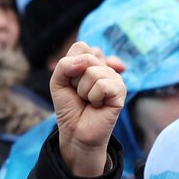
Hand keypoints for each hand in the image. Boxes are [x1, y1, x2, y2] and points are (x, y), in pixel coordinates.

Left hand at [51, 41, 124, 176]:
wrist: (75, 131)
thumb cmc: (69, 106)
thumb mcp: (57, 82)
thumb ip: (64, 65)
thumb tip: (84, 61)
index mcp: (93, 61)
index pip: (81, 47)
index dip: (69, 66)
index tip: (72, 82)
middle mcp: (106, 67)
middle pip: (87, 58)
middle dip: (75, 79)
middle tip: (80, 94)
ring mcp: (115, 78)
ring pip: (94, 72)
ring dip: (83, 90)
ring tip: (88, 101)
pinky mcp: (120, 92)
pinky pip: (102, 85)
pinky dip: (94, 97)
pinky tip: (97, 105)